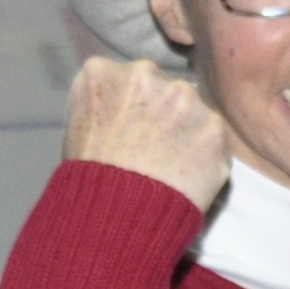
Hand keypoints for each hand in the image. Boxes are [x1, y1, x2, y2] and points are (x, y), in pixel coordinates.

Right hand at [64, 57, 233, 212]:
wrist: (113, 217)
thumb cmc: (89, 180)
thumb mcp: (75, 125)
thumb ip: (105, 100)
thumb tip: (124, 103)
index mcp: (103, 72)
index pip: (129, 79)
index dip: (134, 107)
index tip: (130, 131)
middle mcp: (145, 73)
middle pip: (163, 88)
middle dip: (163, 113)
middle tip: (151, 150)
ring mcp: (184, 98)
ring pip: (192, 109)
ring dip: (187, 130)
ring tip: (168, 165)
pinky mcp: (213, 126)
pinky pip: (213, 138)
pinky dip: (205, 154)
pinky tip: (185, 175)